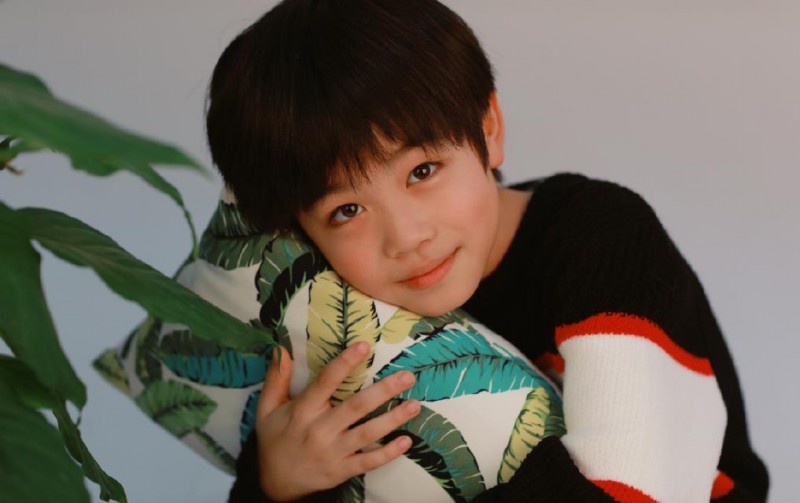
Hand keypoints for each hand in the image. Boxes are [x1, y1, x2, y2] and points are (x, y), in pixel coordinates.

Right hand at [256, 342, 419, 500]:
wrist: (274, 483)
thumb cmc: (275, 439)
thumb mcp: (267, 408)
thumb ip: (276, 378)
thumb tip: (281, 349)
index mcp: (302, 411)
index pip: (325, 382)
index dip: (345, 363)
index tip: (364, 346)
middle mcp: (320, 430)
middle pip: (356, 407)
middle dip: (383, 391)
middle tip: (407, 376)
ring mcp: (333, 452)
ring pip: (367, 433)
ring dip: (393, 419)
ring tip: (415, 404)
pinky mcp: (342, 470)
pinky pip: (368, 461)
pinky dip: (388, 453)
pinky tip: (407, 441)